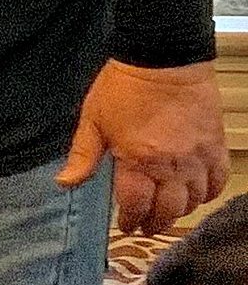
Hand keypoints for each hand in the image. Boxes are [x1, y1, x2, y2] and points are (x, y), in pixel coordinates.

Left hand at [56, 59, 228, 234]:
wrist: (163, 58)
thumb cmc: (124, 87)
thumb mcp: (93, 119)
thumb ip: (83, 155)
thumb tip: (65, 183)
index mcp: (138, 160)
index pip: (136, 205)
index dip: (130, 219)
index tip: (126, 225)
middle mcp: (171, 166)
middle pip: (168, 210)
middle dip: (155, 222)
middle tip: (146, 226)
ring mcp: (198, 158)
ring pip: (195, 200)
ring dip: (180, 211)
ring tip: (168, 211)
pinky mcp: (216, 146)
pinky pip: (218, 181)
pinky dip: (208, 193)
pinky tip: (196, 194)